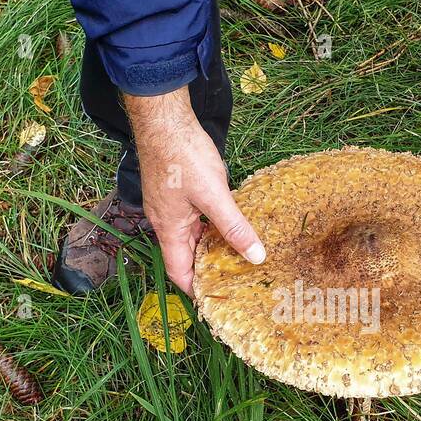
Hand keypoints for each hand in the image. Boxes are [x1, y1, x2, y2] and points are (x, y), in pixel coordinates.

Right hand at [123, 88, 265, 295]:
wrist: (164, 118)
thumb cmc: (183, 155)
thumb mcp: (214, 195)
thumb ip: (234, 227)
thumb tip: (256, 257)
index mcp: (169, 229)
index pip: (179, 272)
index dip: (195, 290)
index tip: (216, 301)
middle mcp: (165, 220)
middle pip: (185, 255)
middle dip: (207, 269)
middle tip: (236, 279)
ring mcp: (169, 204)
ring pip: (191, 235)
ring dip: (211, 245)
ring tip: (237, 255)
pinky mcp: (176, 189)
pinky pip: (193, 217)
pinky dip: (209, 225)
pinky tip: (229, 223)